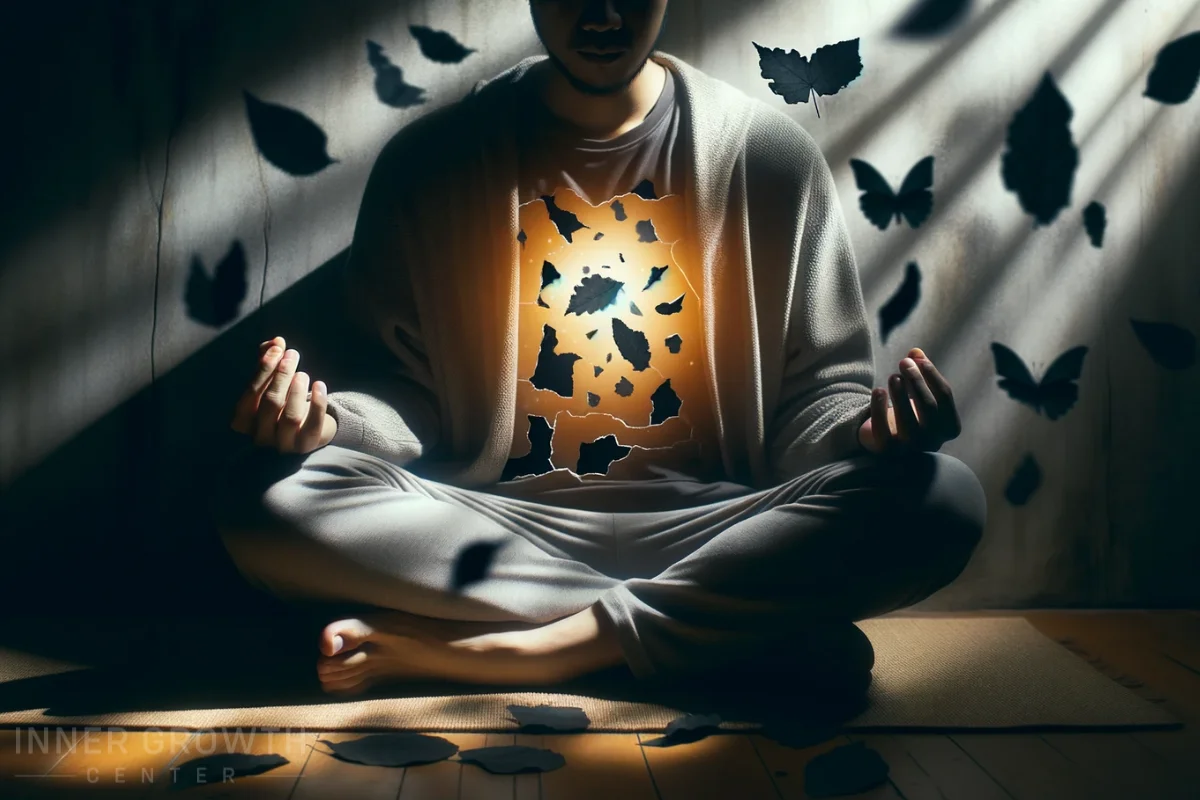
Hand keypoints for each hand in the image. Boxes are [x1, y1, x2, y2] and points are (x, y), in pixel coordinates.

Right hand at [230, 335, 337, 452]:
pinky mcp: (306, 446)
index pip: (250, 396)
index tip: (277, 349)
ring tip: (303, 373)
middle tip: (293, 355)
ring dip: (297, 390)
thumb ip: (268, 361)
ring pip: (290, 416)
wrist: (308, 430)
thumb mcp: (271, 382)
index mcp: (244, 423)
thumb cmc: (283, 403)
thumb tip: (275, 342)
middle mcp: (260, 437)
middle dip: (282, 375)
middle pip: (271, 403)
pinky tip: (320, 384)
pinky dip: (318, 403)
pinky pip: (312, 425)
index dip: (263, 370)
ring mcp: (283, 445)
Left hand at [858, 347, 961, 455]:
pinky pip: (883, 431)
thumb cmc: (911, 413)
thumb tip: (915, 351)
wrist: (887, 441)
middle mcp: (934, 441)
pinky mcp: (887, 452)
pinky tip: (878, 390)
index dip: (931, 374)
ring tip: (893, 376)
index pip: (945, 397)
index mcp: (949, 427)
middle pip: (929, 407)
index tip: (917, 358)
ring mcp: (911, 449)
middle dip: (916, 381)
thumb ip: (920, 372)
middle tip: (903, 362)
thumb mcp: (919, 392)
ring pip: (908, 421)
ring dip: (900, 395)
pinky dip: (879, 409)